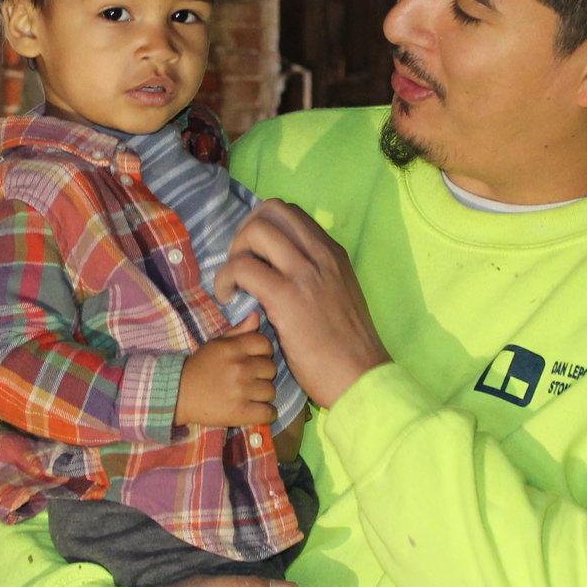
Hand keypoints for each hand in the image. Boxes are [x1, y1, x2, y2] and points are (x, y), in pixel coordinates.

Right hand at [177, 316, 275, 427]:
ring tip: (249, 396)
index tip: (255, 360)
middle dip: (262, 374)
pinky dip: (265, 413)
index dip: (263, 352)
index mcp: (233, 349)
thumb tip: (257, 316)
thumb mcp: (216, 345)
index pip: (265, 344)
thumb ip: (238, 332)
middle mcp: (239, 368)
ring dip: (262, 395)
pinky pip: (268, 413)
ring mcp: (241, 391)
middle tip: (249, 380)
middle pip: (271, 369)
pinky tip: (255, 410)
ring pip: (271, 391)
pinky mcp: (240, 413)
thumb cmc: (199, 368)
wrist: (178, 394)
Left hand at [222, 201, 390, 406]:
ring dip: (234, 252)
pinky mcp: (287, 297)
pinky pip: (243, 268)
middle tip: (241, 264)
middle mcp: (320, 255)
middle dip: (246, 231)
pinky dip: (226, 278)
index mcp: (332, 253)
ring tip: (235, 282)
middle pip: (271, 210)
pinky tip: (229, 298)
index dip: (263, 226)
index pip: (290, 213)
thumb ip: (315, 277)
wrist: (360, 376)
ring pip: (255, 231)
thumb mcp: (339, 296)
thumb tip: (281, 271)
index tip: (255, 255)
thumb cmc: (349, 347)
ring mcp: (305, 273)